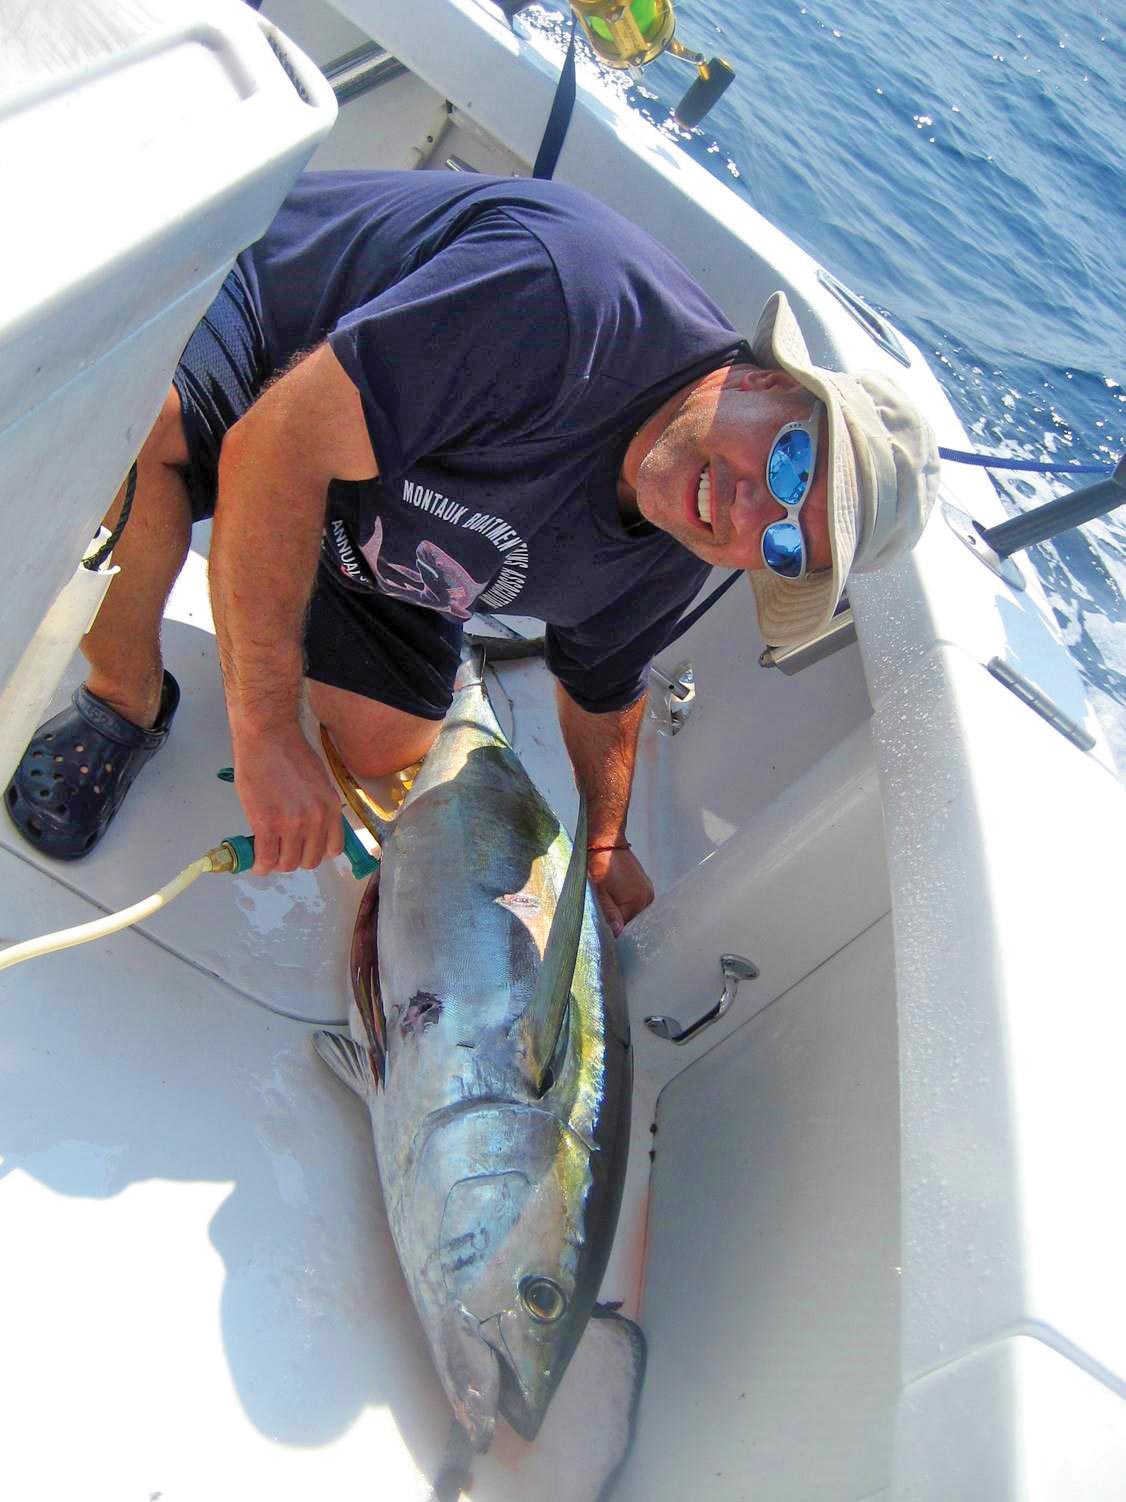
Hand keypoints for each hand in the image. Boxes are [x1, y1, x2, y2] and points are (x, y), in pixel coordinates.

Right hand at [231, 725, 343, 874]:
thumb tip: (311, 829)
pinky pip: (266, 858)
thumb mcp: (319, 782)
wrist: (268, 737)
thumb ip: (319, 807)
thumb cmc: (290, 753)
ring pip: (288, 863)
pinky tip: (256, 863)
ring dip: (277, 864)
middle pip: (310, 860)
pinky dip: (260, 865)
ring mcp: (291, 824)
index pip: (333, 849)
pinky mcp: (266, 824)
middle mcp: (316, 819)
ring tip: (268, 856)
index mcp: (331, 808)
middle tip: (282, 851)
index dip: (316, 852)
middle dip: (296, 859)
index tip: (305, 849)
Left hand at [586, 847, 653, 937]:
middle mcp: (647, 898)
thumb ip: (610, 914)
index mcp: (636, 902)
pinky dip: (627, 901)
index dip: (612, 927)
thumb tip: (617, 933)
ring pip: (633, 911)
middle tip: (604, 909)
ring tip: (609, 898)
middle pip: (631, 920)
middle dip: (618, 918)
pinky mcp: (645, 885)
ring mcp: (648, 891)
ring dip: (622, 909)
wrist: (606, 843)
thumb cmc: (600, 865)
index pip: (625, 928)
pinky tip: (616, 893)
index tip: (602, 923)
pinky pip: (636, 901)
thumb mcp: (600, 893)